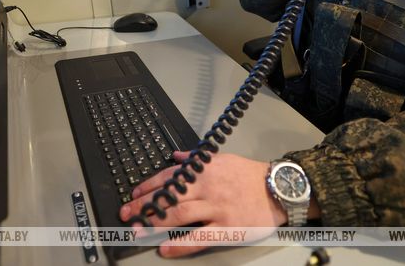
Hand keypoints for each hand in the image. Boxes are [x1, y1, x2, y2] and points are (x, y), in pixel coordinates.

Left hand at [119, 152, 285, 257]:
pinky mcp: (227, 228)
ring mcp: (217, 209)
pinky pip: (199, 238)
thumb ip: (196, 159)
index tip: (134, 194)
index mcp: (204, 170)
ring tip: (138, 231)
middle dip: (144, 205)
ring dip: (155, 224)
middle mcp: (207, 188)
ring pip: (179, 215)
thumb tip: (175, 156)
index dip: (148, 186)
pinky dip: (180, 244)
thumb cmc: (249, 175)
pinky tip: (165, 248)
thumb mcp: (222, 159)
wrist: (278, 189)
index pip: (169, 176)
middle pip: (169, 196)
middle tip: (126, 214)